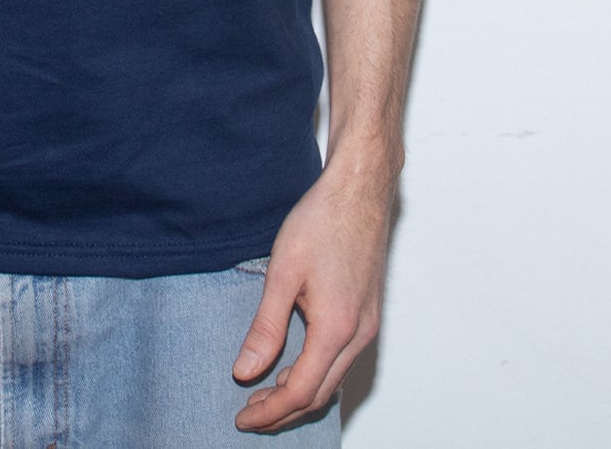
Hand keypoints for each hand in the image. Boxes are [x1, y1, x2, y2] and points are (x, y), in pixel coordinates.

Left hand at [231, 158, 393, 432]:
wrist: (360, 190)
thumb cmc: (322, 221)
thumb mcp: (283, 272)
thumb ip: (265, 327)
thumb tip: (246, 372)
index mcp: (336, 328)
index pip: (299, 392)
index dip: (269, 412)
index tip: (242, 420)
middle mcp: (358, 335)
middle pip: (319, 395)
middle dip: (283, 411)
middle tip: (248, 413)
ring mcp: (368, 326)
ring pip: (333, 380)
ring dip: (300, 394)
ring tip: (265, 395)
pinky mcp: (369, 314)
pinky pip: (343, 361)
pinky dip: (317, 375)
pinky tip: (295, 366)